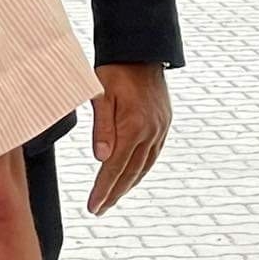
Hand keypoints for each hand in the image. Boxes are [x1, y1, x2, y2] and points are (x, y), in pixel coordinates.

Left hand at [87, 63, 171, 215]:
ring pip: (144, 166)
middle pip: (130, 172)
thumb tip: (101, 158)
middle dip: (114, 193)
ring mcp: (160, 128)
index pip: (115, 167)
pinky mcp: (164, 123)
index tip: (94, 207)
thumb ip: (102, 126)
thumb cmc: (116, 69)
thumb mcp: (102, 94)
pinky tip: (133, 175)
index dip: (103, 189)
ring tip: (113, 198)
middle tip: (100, 210)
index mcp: (133, 126)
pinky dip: (142, 169)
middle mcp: (150, 131)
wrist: (142, 49)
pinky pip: (153, 154)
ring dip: (128, 185)